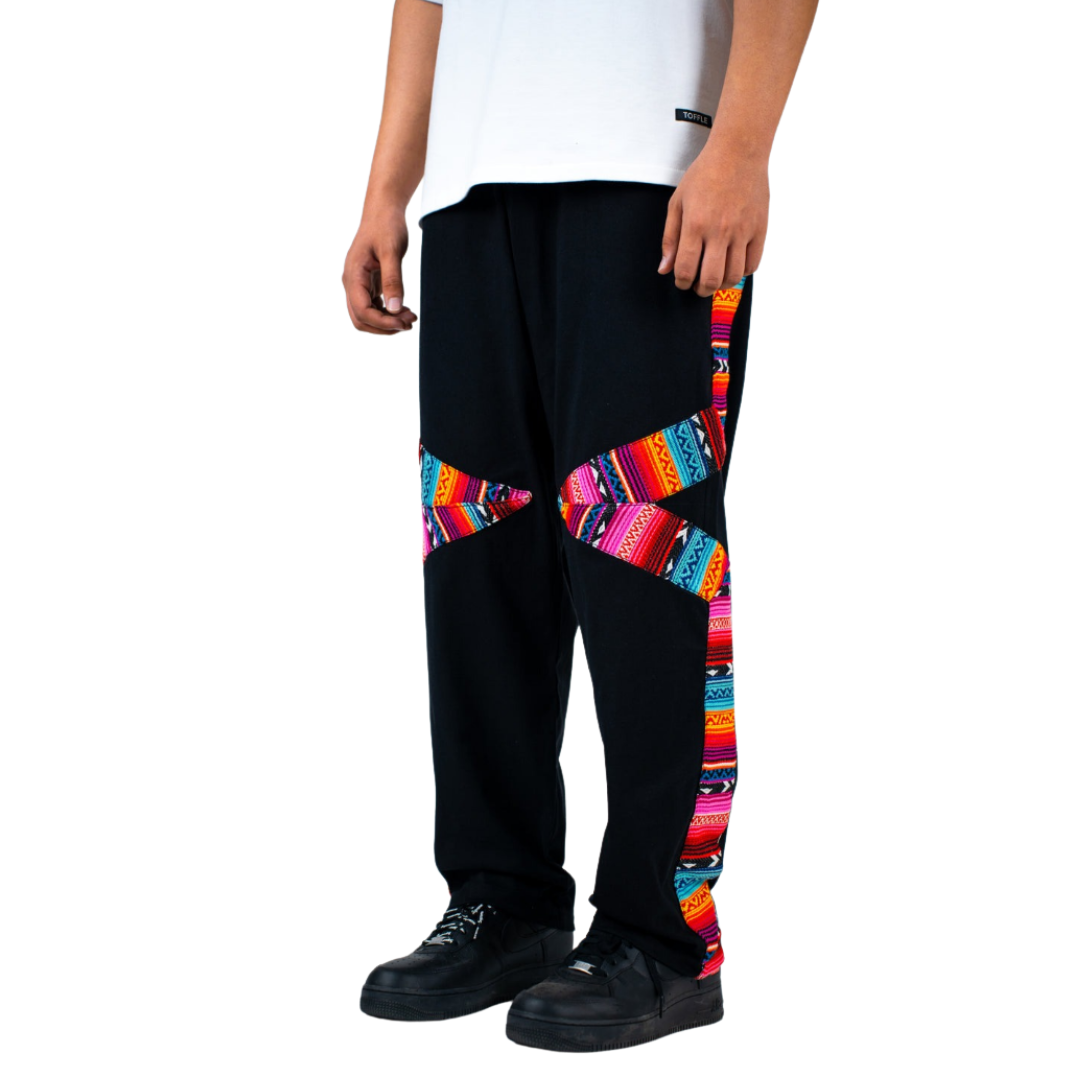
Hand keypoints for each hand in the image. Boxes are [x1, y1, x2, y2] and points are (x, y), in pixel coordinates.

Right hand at [342, 203, 417, 334]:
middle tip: (409, 323)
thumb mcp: (391, 252)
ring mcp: (358, 285)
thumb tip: (396, 308)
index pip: (362, 311)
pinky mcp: (368, 284)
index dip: (382, 322)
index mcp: (353, 275)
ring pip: (367, 316)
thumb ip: (392, 280)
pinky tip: (405, 311)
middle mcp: (352, 283)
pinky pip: (374, 307)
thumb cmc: (386, 226)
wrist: (383, 211)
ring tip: (411, 318)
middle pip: (361, 319)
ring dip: (388, 322)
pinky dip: (388, 313)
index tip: (403, 322)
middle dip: (385, 326)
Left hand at [659, 145, 768, 295]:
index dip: (681, 282)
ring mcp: (742, 231)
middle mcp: (720, 230)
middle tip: (698, 286)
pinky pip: (752, 264)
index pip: (686, 269)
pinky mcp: (760, 229)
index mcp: (696, 224)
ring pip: (733, 276)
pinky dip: (741, 272)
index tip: (682, 281)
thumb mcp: (678, 202)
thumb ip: (670, 238)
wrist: (739, 152)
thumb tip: (665, 268)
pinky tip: (733, 265)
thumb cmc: (706, 174)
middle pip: (711, 279)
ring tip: (715, 278)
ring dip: (721, 284)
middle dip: (700, 290)